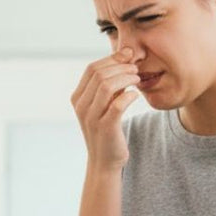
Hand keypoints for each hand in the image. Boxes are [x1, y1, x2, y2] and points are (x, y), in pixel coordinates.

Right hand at [70, 46, 141, 170]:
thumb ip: (111, 83)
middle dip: (120, 66)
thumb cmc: (107, 128)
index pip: (91, 68)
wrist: (104, 161)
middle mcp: (81, 106)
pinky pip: (117, 105)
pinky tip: (136, 95)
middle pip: (99, 74)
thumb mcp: (104, 104)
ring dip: (126, 78)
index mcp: (78, 98)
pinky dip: (129, 96)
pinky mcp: (105, 128)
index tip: (128, 56)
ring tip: (137, 78)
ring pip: (106, 86)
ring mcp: (91, 117)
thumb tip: (125, 54)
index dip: (111, 58)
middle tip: (135, 68)